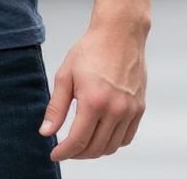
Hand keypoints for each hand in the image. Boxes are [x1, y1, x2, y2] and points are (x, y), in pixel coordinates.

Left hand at [39, 23, 146, 161]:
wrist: (119, 33)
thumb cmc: (90, 50)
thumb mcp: (65, 75)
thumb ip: (57, 107)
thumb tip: (46, 132)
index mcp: (93, 101)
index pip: (78, 141)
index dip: (64, 152)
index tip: (55, 154)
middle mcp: (115, 110)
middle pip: (95, 148)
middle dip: (77, 154)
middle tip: (66, 149)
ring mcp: (130, 110)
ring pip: (112, 147)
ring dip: (95, 150)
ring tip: (81, 142)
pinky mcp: (139, 108)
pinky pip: (126, 138)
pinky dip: (112, 143)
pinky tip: (100, 135)